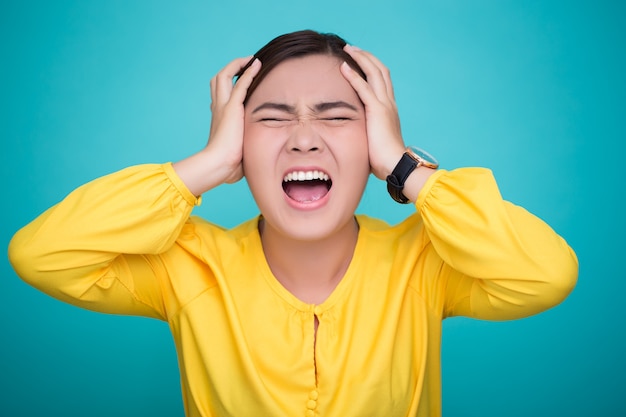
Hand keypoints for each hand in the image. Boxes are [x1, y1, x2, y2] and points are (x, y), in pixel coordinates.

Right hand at [173, 57, 260, 194]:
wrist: (219, 165)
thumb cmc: (227, 165)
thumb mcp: (236, 153)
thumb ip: (242, 150)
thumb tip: (250, 162)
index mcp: (218, 118)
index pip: (220, 95)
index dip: (230, 85)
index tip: (242, 81)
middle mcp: (217, 108)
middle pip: (217, 81)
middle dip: (229, 70)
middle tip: (244, 65)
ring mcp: (223, 106)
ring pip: (223, 76)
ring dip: (237, 65)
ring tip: (250, 60)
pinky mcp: (232, 107)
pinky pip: (240, 83)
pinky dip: (248, 72)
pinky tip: (256, 64)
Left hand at [340, 45, 405, 180]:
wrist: (396, 165)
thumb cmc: (385, 160)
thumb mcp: (374, 141)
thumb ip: (367, 134)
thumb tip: (356, 139)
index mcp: (389, 109)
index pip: (383, 82)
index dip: (372, 68)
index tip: (359, 61)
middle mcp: (389, 103)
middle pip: (381, 71)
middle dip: (366, 57)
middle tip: (353, 49)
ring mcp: (384, 105)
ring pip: (374, 73)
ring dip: (361, 58)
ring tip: (348, 49)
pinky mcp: (377, 111)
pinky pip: (363, 88)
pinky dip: (353, 75)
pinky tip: (343, 67)